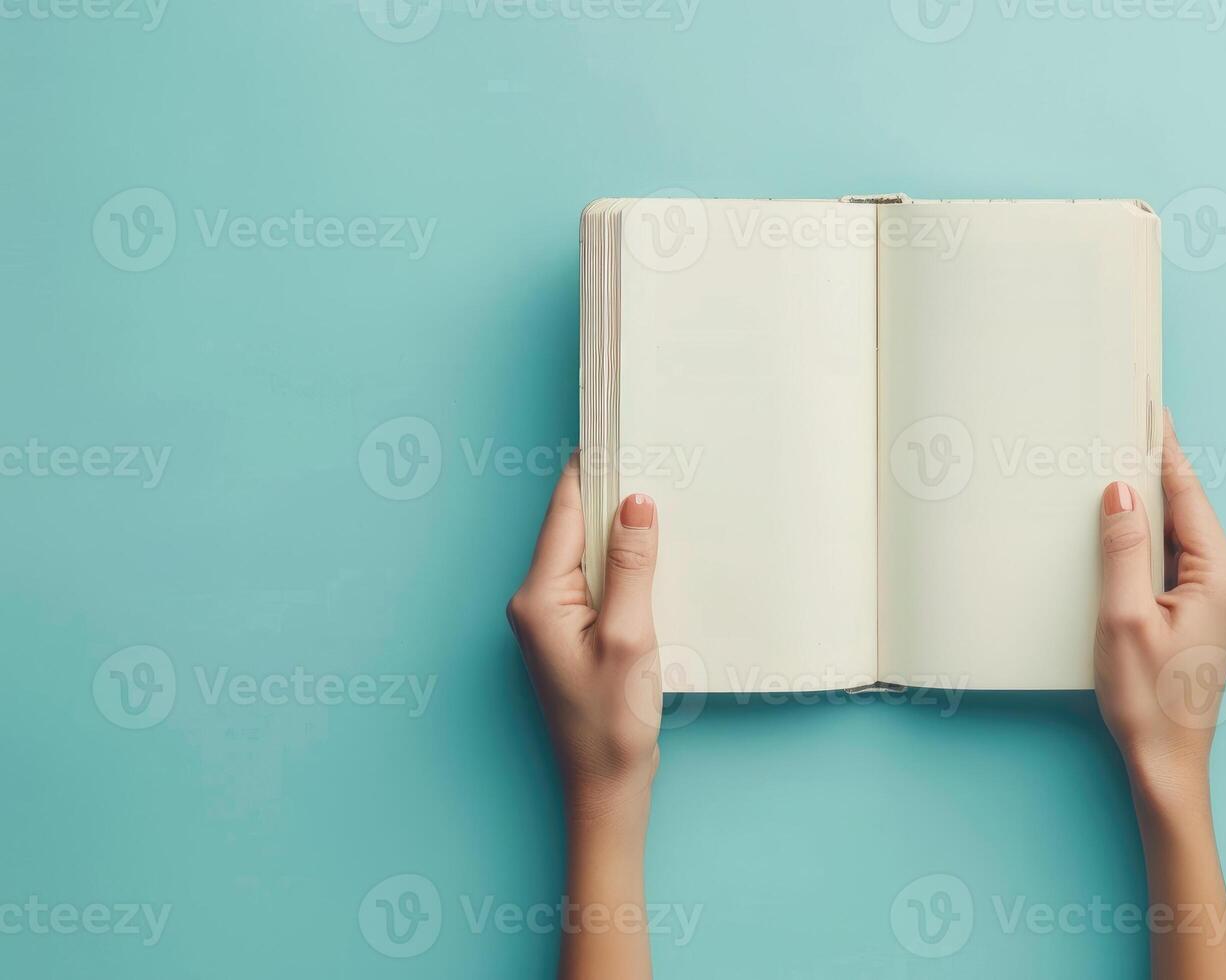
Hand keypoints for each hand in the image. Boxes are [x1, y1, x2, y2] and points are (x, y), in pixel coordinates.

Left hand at [507, 453, 663, 814]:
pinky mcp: (572, 632)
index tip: (618, 429)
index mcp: (538, 596)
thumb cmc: (613, 722)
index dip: (592, 469)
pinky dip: (623, 562)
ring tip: (661, 496)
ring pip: (587, 552)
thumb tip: (637, 502)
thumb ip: (632, 565)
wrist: (605, 786)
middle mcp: (535, 600)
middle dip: (611, 493)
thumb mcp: (631, 637)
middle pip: (573, 525)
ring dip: (620, 529)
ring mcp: (551, 618)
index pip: (564, 511)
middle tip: (654, 455)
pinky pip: (596, 579)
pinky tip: (653, 554)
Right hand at [1094, 411, 1225, 804]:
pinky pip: (1179, 561)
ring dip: (1152, 508)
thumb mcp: (1122, 617)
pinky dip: (1153, 541)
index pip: (1188, 496)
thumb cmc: (1146, 699)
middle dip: (1156, 473)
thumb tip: (1119, 492)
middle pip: (1188, 511)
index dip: (1165, 450)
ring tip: (1120, 470)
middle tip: (1127, 429)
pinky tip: (1128, 529)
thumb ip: (1122, 549)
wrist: (1166, 763)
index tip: (1152, 410)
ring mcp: (1224, 601)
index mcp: (1220, 578)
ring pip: (1183, 536)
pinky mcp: (1208, 616)